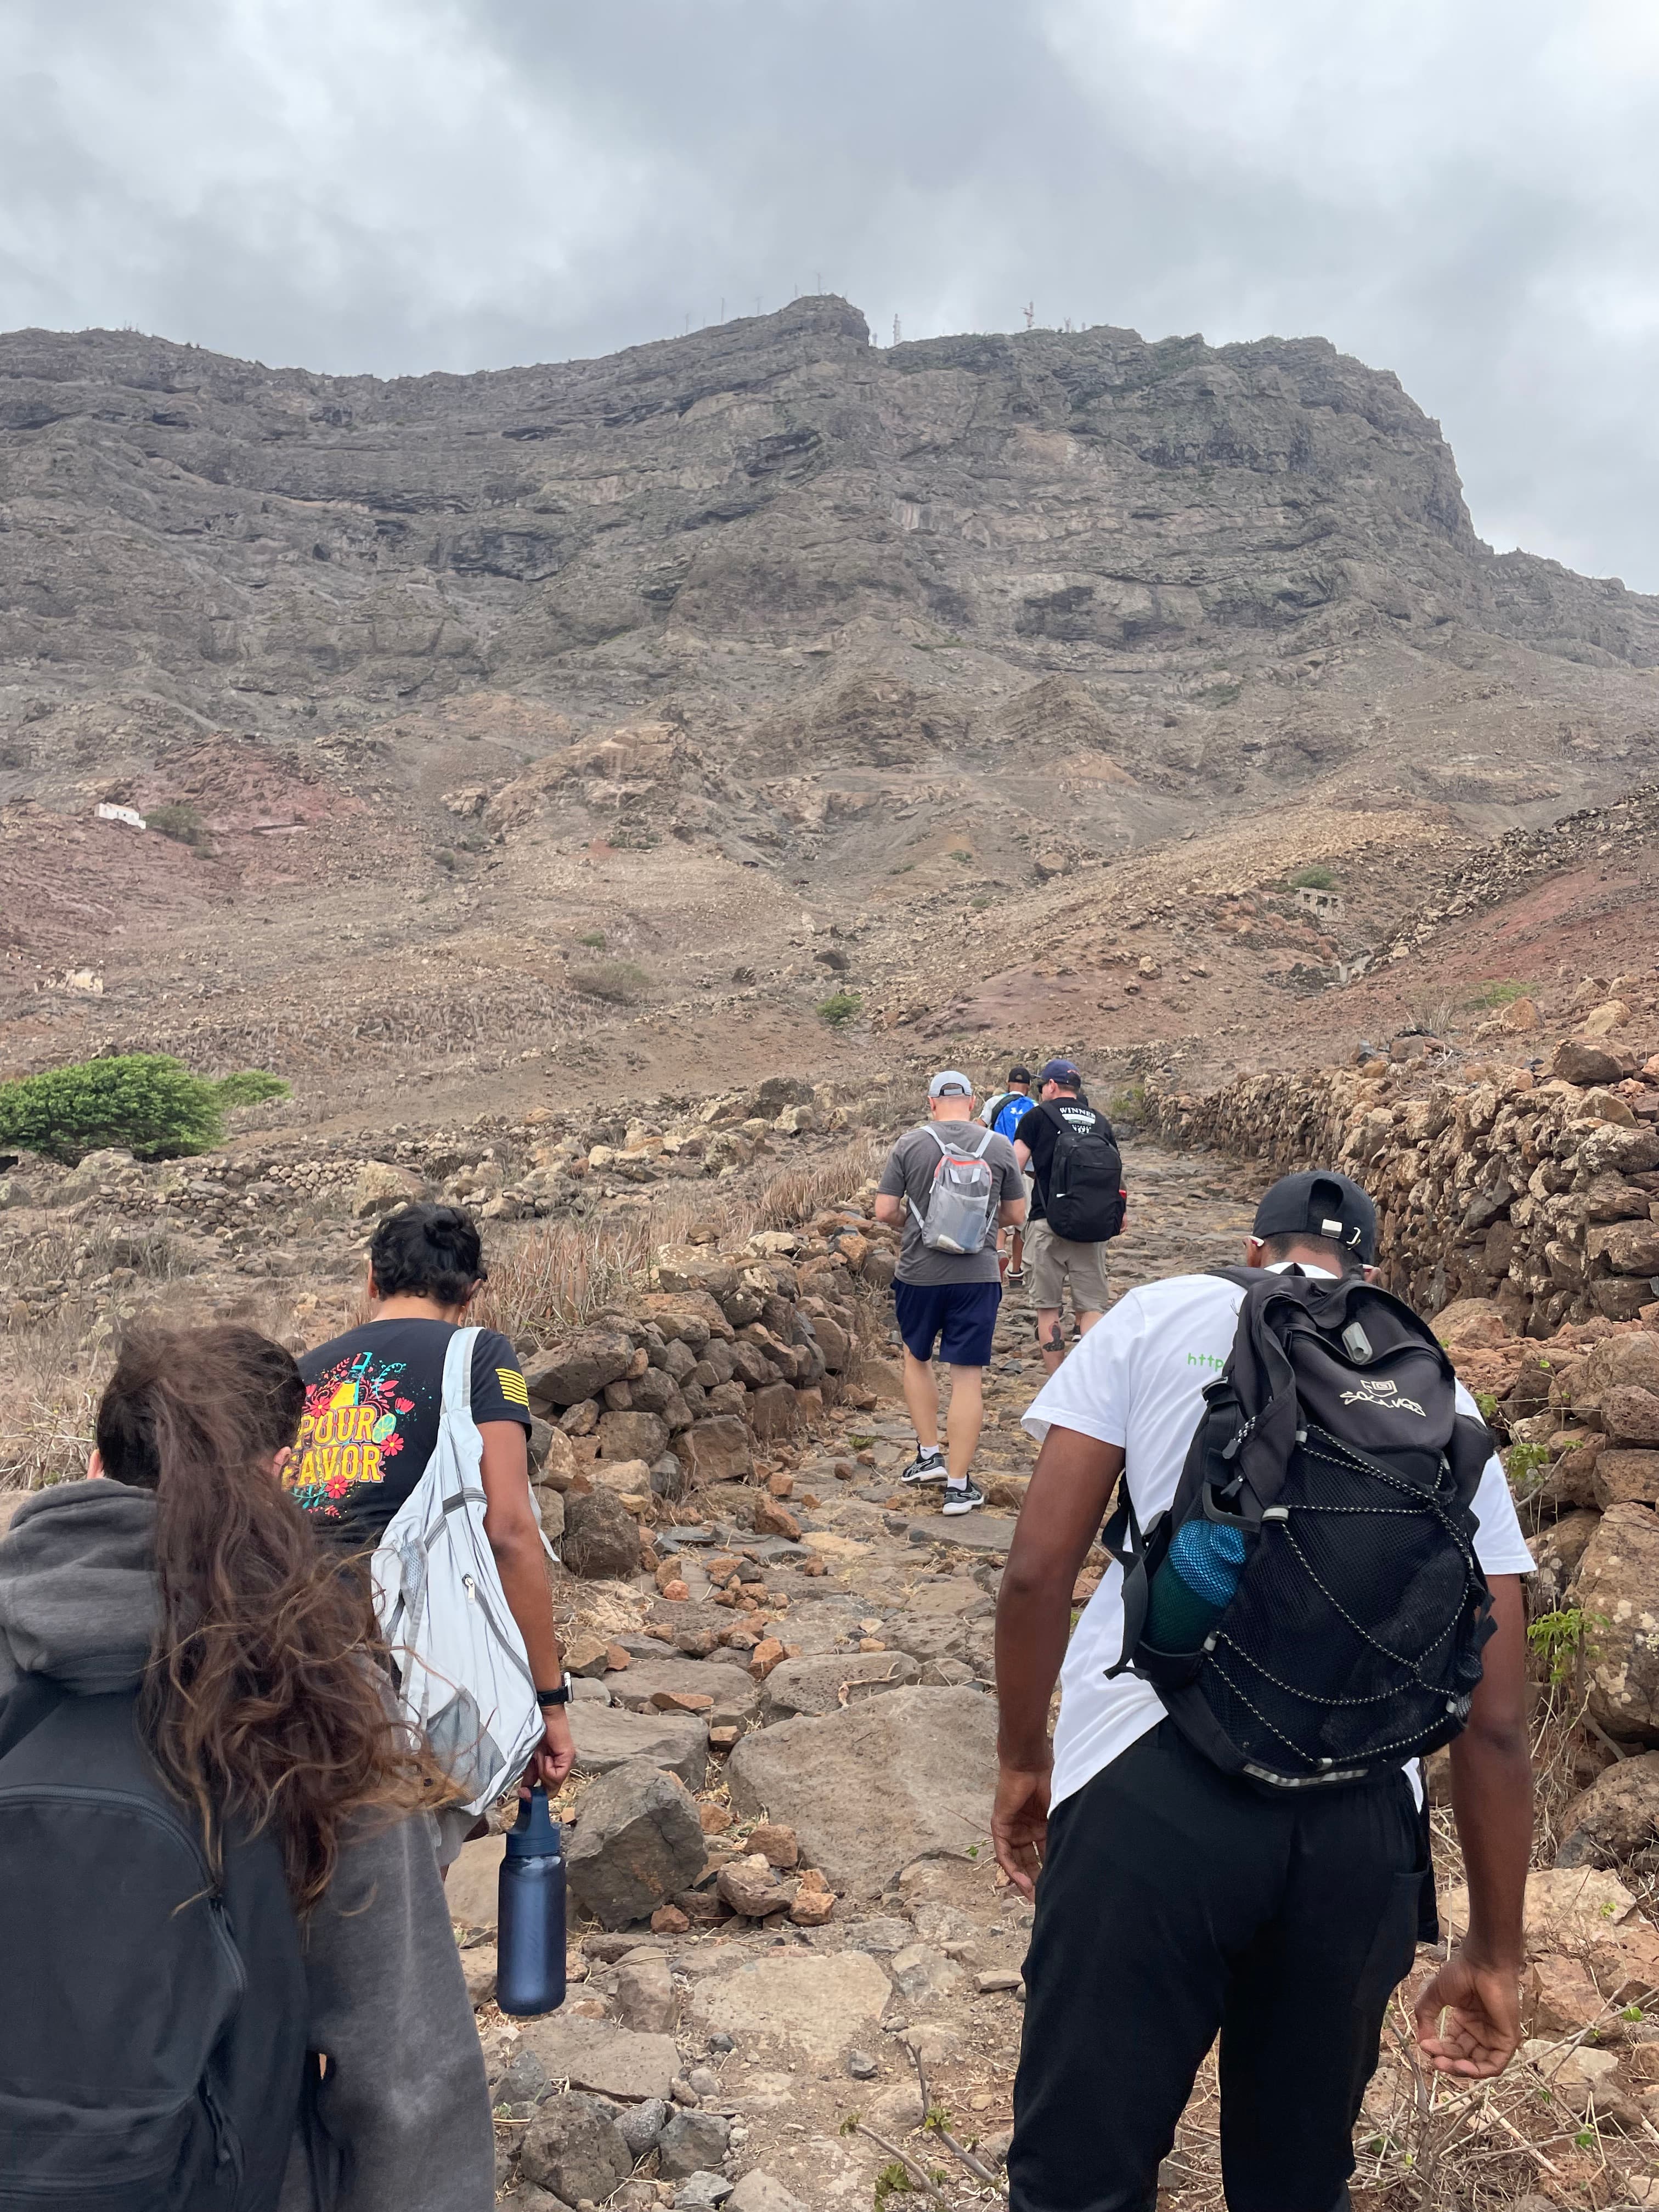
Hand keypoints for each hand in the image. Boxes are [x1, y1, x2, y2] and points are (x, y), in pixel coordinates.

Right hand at [521, 1708, 575, 1795]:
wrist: (542, 1713)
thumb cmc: (533, 1732)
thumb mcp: (528, 1760)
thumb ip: (529, 1775)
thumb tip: (524, 1791)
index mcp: (551, 1767)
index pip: (547, 1789)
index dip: (535, 1796)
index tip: (523, 1794)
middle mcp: (561, 1766)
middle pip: (552, 1790)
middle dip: (536, 1792)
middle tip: (524, 1791)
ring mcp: (566, 1762)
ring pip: (553, 1784)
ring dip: (540, 1773)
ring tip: (536, 1758)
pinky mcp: (568, 1757)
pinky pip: (556, 1775)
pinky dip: (546, 1768)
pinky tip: (543, 1755)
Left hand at [992, 1757, 1051, 1899]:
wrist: (1030, 1762)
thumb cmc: (1049, 1781)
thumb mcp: (1058, 1814)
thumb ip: (1060, 1834)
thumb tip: (1074, 1860)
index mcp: (1042, 1826)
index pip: (1046, 1854)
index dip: (1051, 1871)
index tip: (1060, 1889)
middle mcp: (1027, 1829)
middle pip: (1031, 1862)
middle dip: (1037, 1882)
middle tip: (1044, 1902)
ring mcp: (1013, 1828)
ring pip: (1017, 1861)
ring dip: (1024, 1880)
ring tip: (1034, 1899)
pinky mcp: (1001, 1825)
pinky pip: (1004, 1853)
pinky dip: (1012, 1869)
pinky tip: (1023, 1882)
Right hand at [1413, 1946, 1522, 2077]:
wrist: (1483, 1964)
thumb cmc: (1462, 1973)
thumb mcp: (1436, 1995)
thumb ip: (1425, 2015)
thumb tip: (1421, 2040)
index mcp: (1465, 2021)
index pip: (1452, 2045)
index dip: (1438, 2049)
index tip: (1424, 2045)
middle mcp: (1480, 2031)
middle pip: (1463, 2057)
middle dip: (1447, 2061)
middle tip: (1435, 2060)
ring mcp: (1495, 2037)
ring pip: (1478, 2064)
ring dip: (1461, 2069)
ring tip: (1446, 2064)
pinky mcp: (1508, 2040)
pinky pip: (1495, 2064)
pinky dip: (1479, 2070)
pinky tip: (1462, 2066)